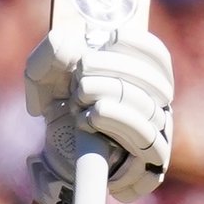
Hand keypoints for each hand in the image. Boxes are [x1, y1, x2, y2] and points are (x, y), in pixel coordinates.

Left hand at [25, 28, 175, 203]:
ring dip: (109, 101)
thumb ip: (54, 52)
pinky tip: (87, 121)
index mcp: (142, 78)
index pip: (158, 57)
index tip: (110, 38)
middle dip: (113, 72)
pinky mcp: (148, 165)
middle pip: (155, 83)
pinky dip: (115, 127)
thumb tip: (69, 46)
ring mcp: (156, 136)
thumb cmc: (58, 102)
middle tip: (79, 78)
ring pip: (150, 113)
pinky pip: (148, 145)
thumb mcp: (46, 72)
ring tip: (78, 101)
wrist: (54, 149)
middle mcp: (157, 106)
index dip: (138, 45)